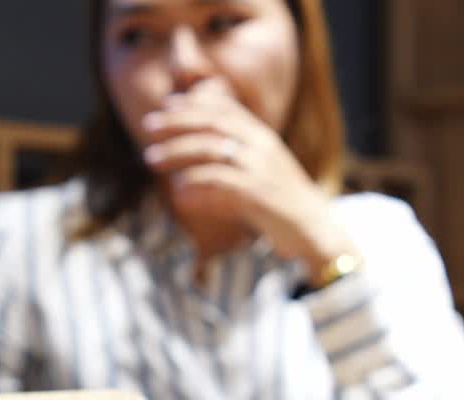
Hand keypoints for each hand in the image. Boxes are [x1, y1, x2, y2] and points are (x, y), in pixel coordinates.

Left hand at [141, 82, 355, 272]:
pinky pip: (219, 181)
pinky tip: (177, 189)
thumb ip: (234, 162)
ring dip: (176, 150)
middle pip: (212, 123)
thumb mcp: (260, 175)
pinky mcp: (258, 193)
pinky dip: (195, 183)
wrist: (316, 231)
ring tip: (151, 158)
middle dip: (177, 122)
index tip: (167, 104)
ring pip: (211, 149)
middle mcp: (262, 146)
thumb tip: (195, 165)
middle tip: (147, 125)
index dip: (194, 104)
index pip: (224, 110)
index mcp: (263, 137)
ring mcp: (261, 168)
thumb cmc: (283, 206)